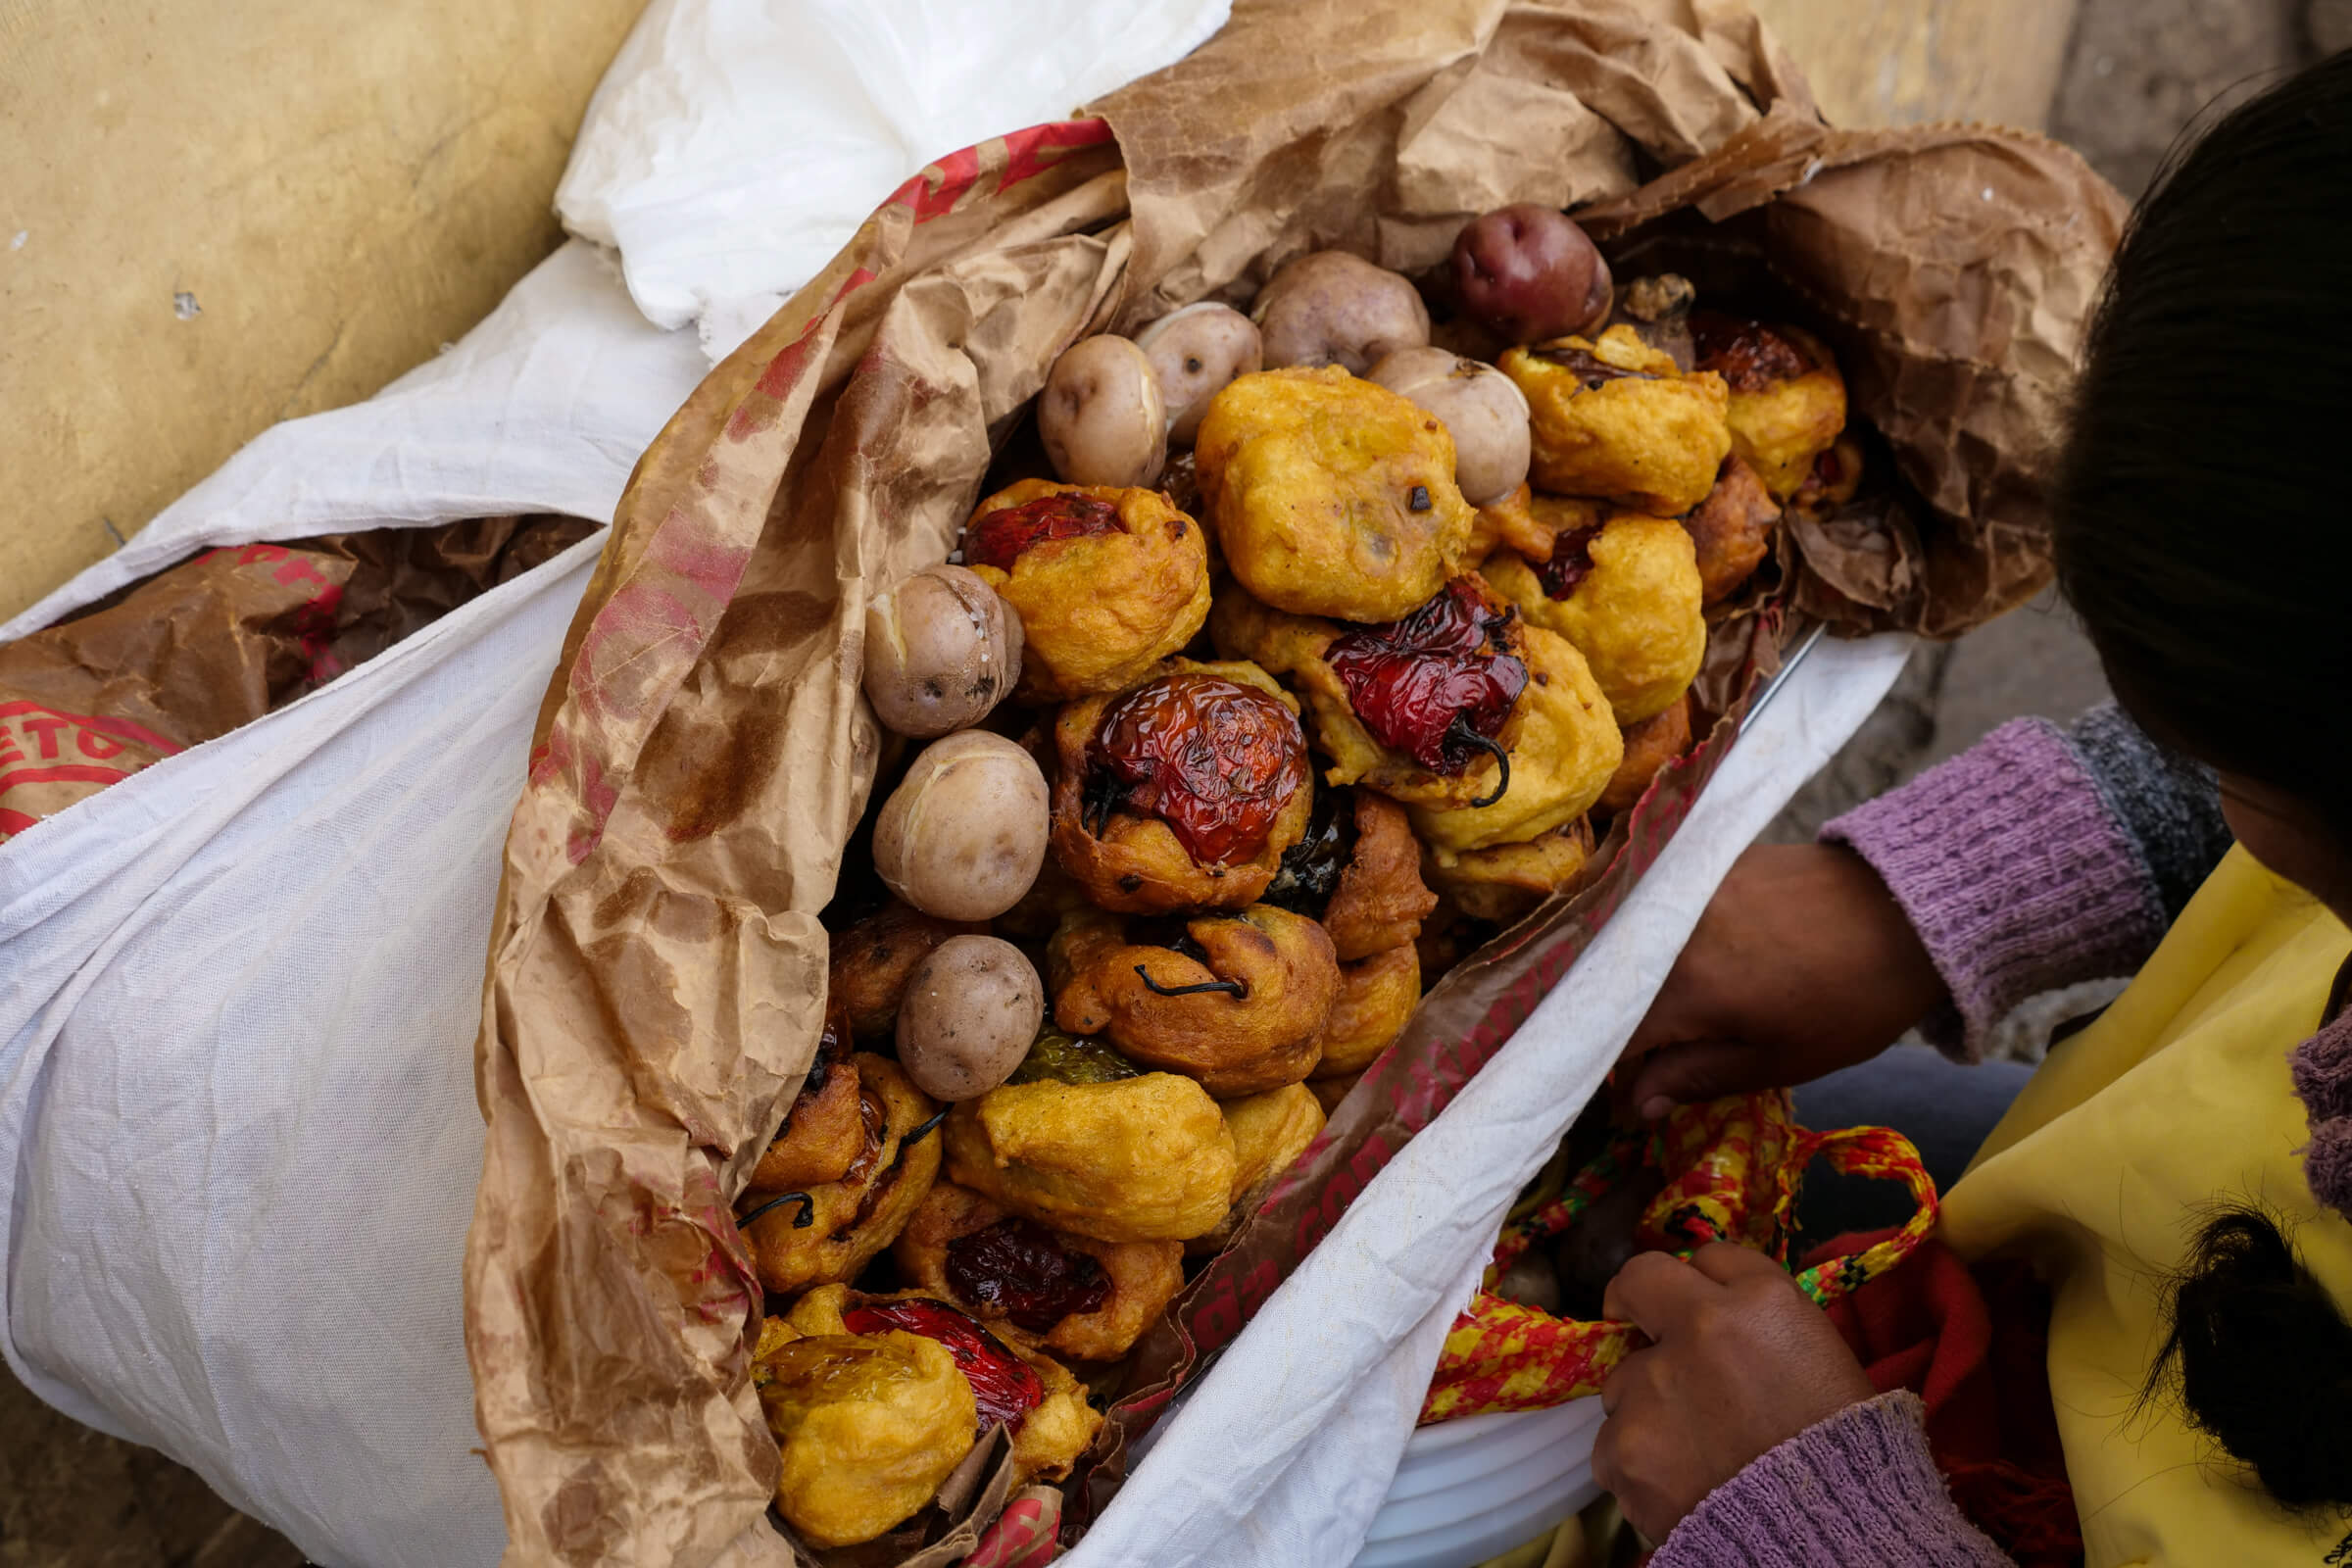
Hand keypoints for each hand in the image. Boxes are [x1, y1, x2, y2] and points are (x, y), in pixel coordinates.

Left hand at [1592, 1244, 1877, 1542]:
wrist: (1834, 1543)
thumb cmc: (1846, 1452)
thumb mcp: (1823, 1356)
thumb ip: (1758, 1312)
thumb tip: (1706, 1298)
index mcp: (1760, 1302)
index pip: (1704, 1255)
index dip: (1694, 1281)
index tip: (1685, 1304)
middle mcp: (1698, 1328)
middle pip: (1637, 1291)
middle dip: (1642, 1317)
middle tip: (1662, 1357)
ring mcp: (1652, 1389)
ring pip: (1621, 1380)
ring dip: (1645, 1405)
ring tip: (1696, 1451)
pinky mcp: (1623, 1450)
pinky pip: (1611, 1444)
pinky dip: (1636, 1463)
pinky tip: (1679, 1485)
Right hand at [1618, 844, 1945, 1117]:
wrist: (1909, 908)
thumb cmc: (1850, 1000)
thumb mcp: (1781, 1058)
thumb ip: (1697, 1078)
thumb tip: (1637, 1104)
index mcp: (1682, 990)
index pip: (1607, 1037)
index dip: (1608, 1072)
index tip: (1626, 1096)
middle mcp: (1663, 932)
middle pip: (1609, 988)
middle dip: (1617, 1025)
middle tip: (1651, 1055)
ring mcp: (1680, 890)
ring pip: (1629, 947)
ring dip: (1636, 983)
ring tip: (1669, 1008)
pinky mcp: (1702, 864)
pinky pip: (1656, 911)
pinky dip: (1658, 942)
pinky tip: (1687, 960)